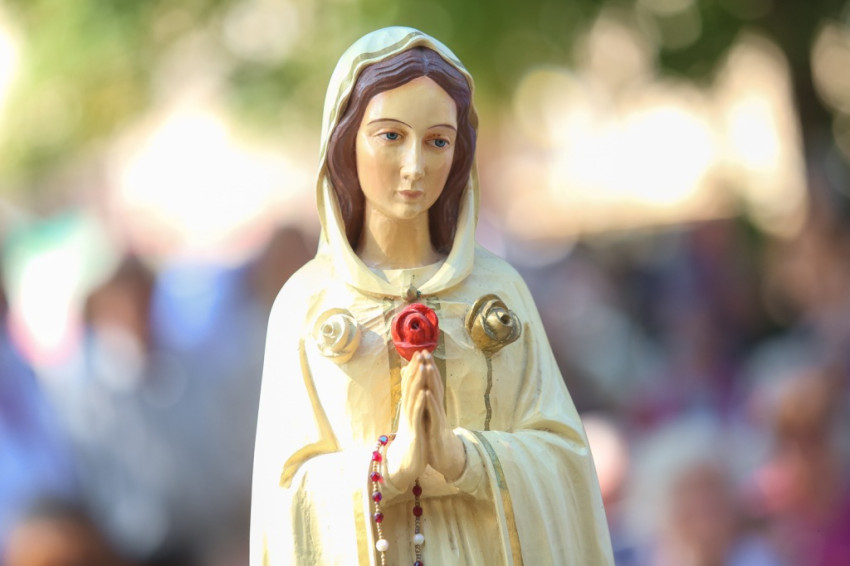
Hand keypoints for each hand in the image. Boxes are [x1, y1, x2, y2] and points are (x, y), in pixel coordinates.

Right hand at [386, 351, 428, 488]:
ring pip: (413, 397)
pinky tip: (424, 392)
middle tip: (420, 352)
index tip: (420, 353)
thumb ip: (412, 407)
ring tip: (422, 366)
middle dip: (416, 369)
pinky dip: (420, 402)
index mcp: (408, 408)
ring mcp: (409, 420)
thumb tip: (414, 393)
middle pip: (410, 387)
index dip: (415, 369)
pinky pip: (417, 414)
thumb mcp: (412, 422)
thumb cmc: (411, 442)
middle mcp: (407, 411)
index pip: (411, 385)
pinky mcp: (414, 431)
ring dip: (417, 381)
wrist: (403, 464)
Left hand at [419, 352, 466, 481]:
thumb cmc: (436, 438)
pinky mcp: (438, 430)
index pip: (431, 384)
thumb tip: (421, 390)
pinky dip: (430, 403)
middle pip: (435, 385)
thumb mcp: (429, 419)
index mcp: (434, 406)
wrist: (447, 459)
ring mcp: (439, 418)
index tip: (421, 352)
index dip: (427, 368)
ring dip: (432, 381)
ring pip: (436, 397)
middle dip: (429, 368)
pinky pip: (434, 414)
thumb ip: (426, 405)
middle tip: (425, 351)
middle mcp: (438, 409)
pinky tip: (426, 392)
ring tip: (427, 366)